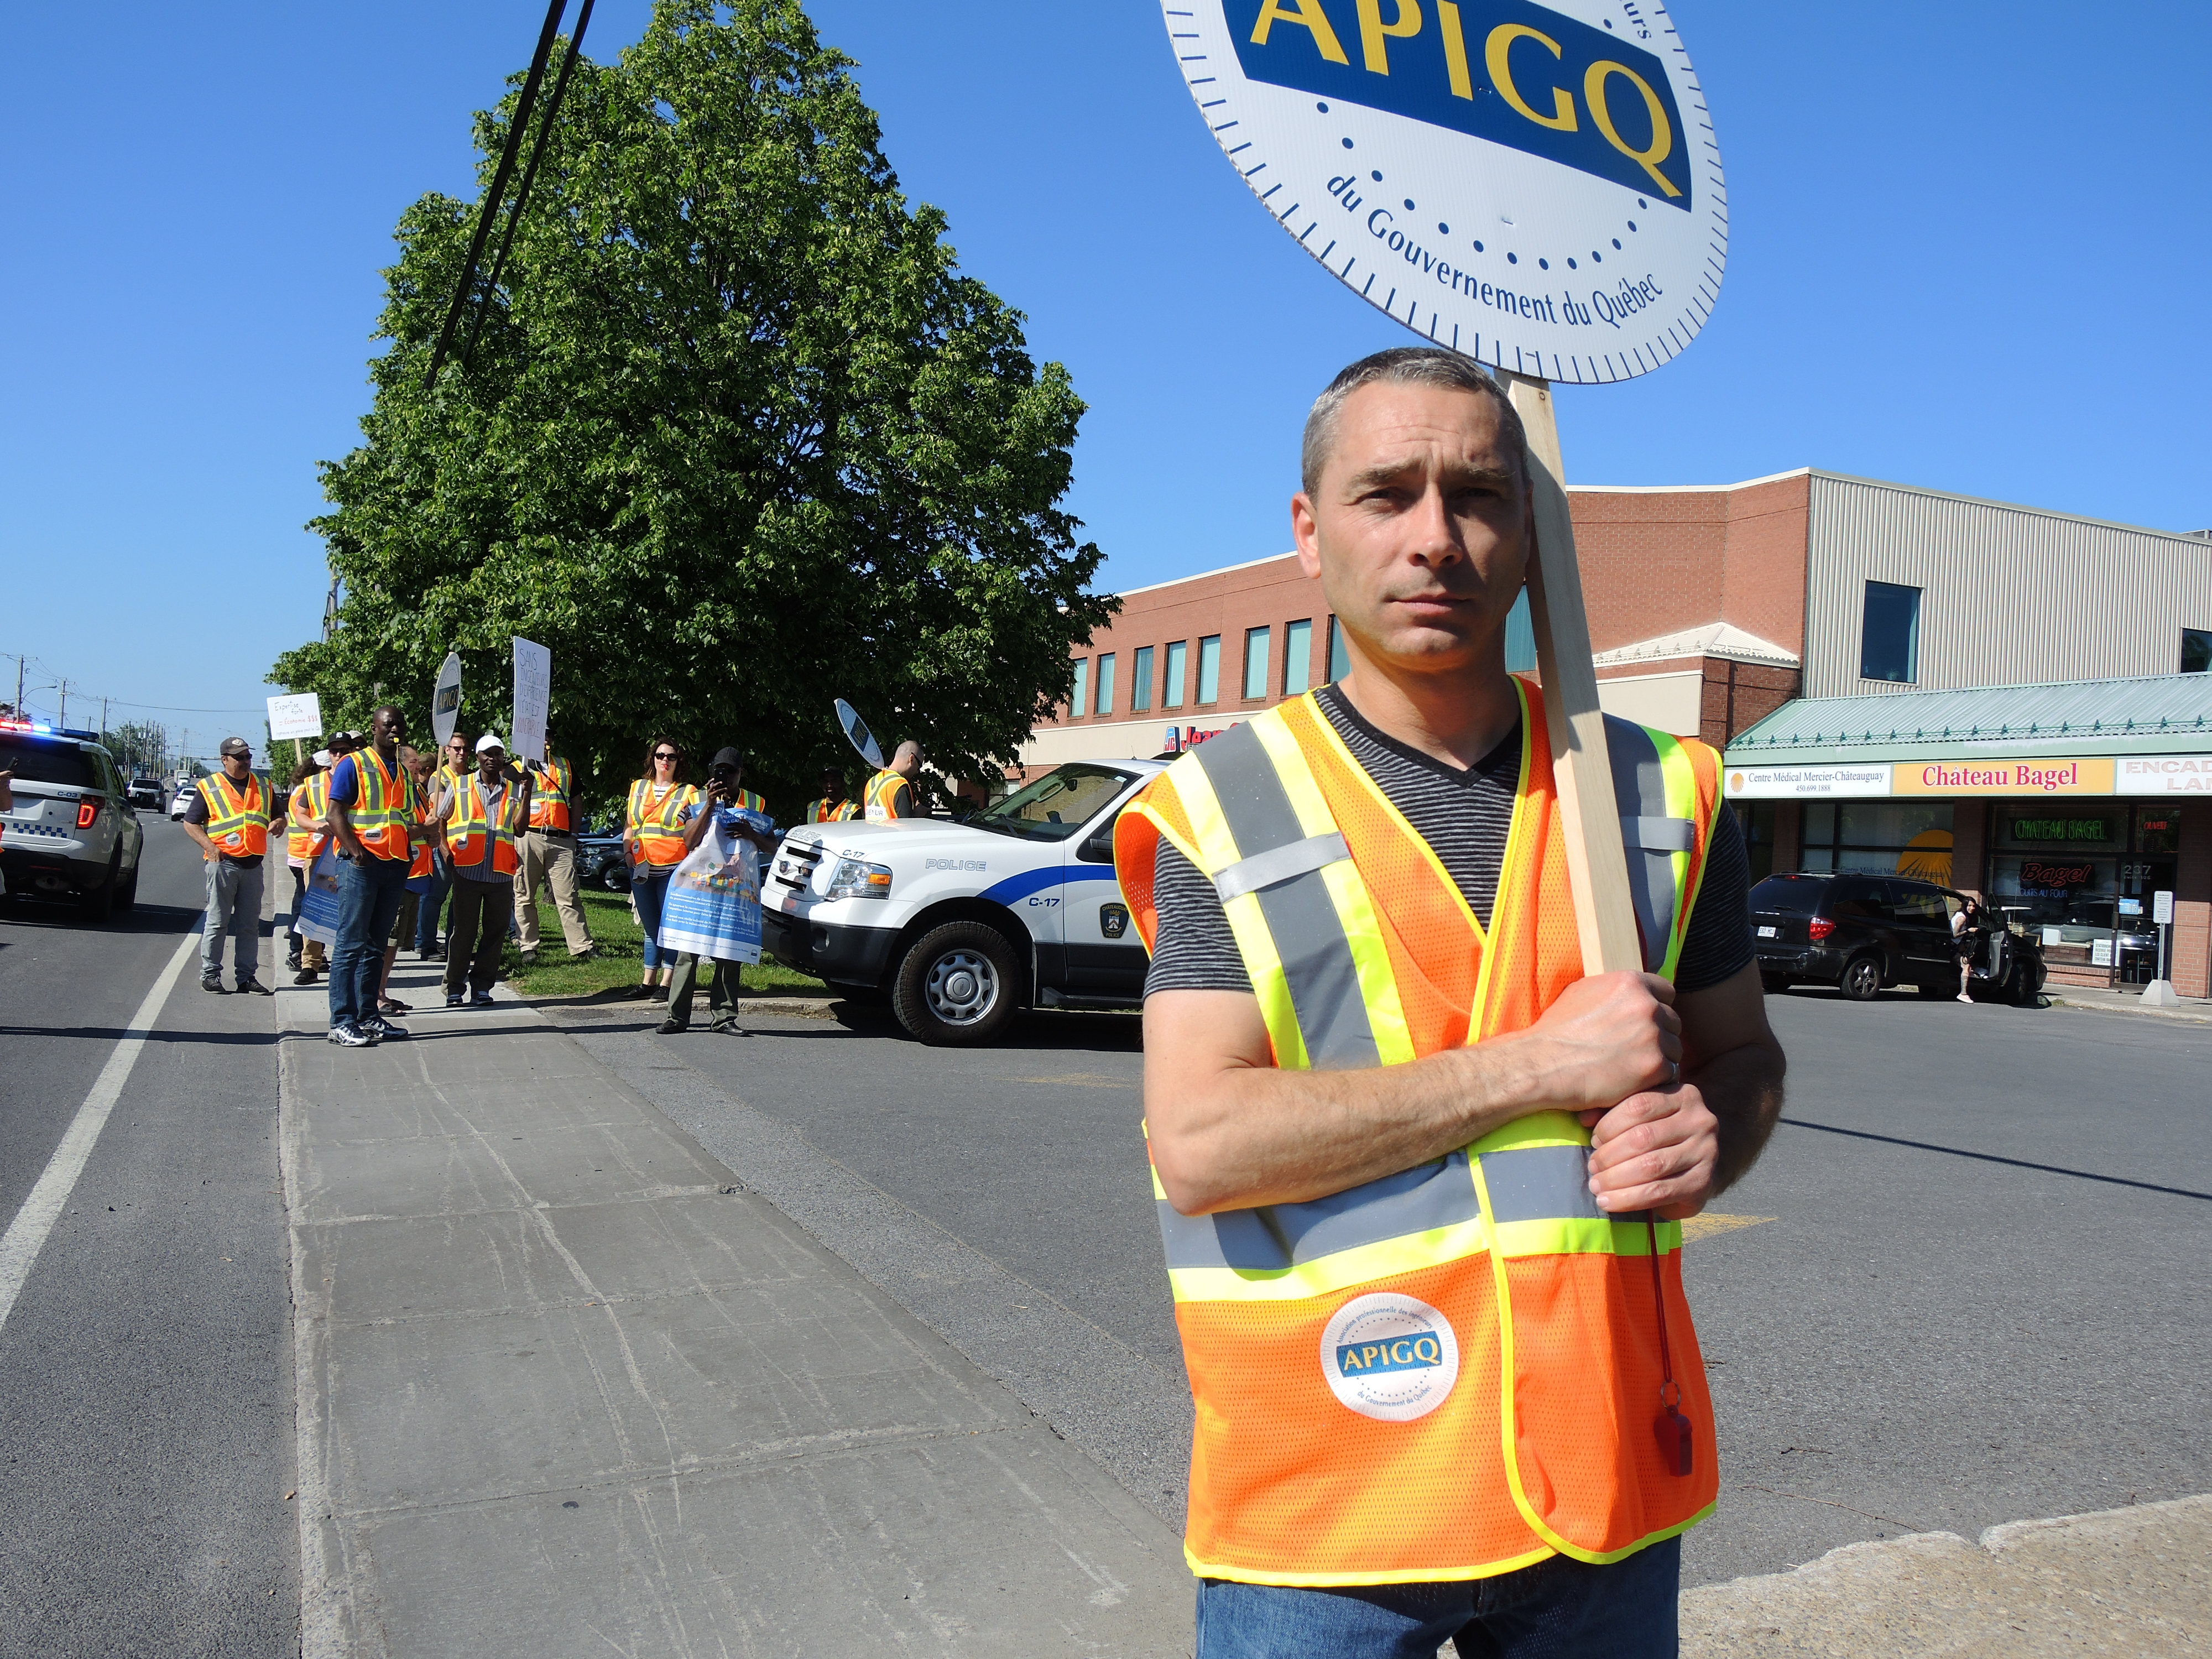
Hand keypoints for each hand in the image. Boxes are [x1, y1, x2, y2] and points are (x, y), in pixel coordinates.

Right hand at [704, 779, 726, 802]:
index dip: (710, 781)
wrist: (709, 805)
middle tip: (721, 782)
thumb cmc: (711, 798)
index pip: (708, 784)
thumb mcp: (711, 793)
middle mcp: (708, 792)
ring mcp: (711, 795)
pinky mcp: (713, 798)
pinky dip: (722, 793)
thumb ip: (713, 789)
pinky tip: (724, 793)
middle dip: (717, 784)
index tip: (713, 778)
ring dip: (722, 789)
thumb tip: (717, 784)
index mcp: (708, 790)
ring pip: (717, 791)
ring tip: (726, 788)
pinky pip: (718, 794)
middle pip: (713, 786)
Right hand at [1520, 971, 1680, 1112]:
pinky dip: (1655, 1080)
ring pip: (1674, 1049)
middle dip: (1658, 1035)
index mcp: (1630, 982)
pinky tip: (1633, 1083)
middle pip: (1672, 1021)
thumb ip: (1613, 990)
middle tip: (1635, 1050)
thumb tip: (1630, 991)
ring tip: (1631, 1068)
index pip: (1666, 992)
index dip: (1656, 1008)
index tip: (1644, 1023)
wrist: (1543, 1064)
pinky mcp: (1655, 1066)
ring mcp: (1653, 1036)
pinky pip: (1671, 1073)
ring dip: (1658, 1059)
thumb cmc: (1556, 1031)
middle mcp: (1646, 1006)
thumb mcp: (1581, 992)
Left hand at [1581, 1084, 1719, 1216]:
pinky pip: (1659, 1192)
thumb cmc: (1658, 1139)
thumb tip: (1584, 1118)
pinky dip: (1628, 1199)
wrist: (1693, 1171)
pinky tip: (1608, 1202)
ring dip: (1616, 1179)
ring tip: (1596, 1186)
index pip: (1639, 1105)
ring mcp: (1707, 1151)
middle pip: (1643, 1137)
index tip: (1593, 1140)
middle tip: (1592, 1167)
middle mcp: (1700, 1120)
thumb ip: (1613, 1111)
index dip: (1609, 1124)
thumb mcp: (1640, 1118)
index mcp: (1683, 1095)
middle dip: (1610, 1155)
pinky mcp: (1703, 1182)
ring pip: (1651, 1166)